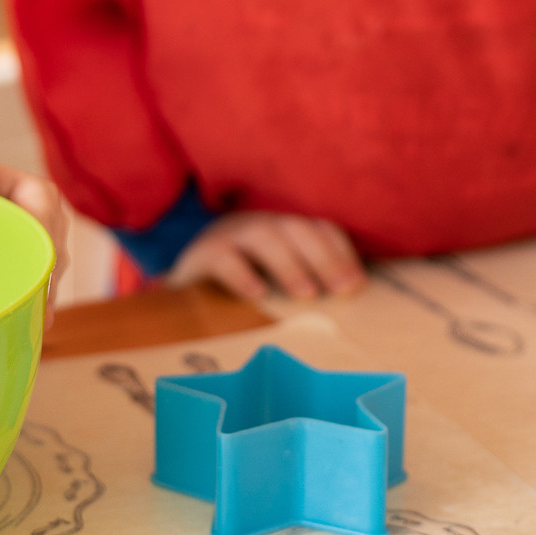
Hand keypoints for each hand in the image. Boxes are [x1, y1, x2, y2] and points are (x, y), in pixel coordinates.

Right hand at [171, 210, 365, 301]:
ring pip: (263, 235)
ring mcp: (228, 236)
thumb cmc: (236, 292)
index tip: (357, 284)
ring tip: (307, 294)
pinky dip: (241, 273)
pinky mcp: (200, 254)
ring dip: (289, 263)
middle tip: (343, 291)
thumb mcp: (273, 285)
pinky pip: (222, 256)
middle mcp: (257, 226)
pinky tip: (257, 295)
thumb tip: (345, 308)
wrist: (178, 293)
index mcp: (281, 231)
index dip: (340, 252)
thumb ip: (304, 288)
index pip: (318, 228)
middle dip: (324, 257)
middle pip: (296, 229)